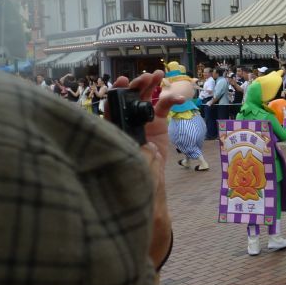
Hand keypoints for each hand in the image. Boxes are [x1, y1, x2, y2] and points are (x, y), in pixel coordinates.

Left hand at [109, 71, 182, 270]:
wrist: (148, 208)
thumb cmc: (133, 195)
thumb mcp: (136, 178)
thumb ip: (141, 162)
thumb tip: (145, 147)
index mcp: (112, 140)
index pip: (110, 113)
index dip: (115, 97)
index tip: (120, 84)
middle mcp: (125, 132)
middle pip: (129, 103)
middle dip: (137, 87)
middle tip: (147, 77)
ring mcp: (141, 131)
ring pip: (145, 104)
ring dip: (152, 88)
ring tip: (160, 76)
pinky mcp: (157, 134)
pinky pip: (161, 113)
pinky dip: (168, 101)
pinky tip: (175, 97)